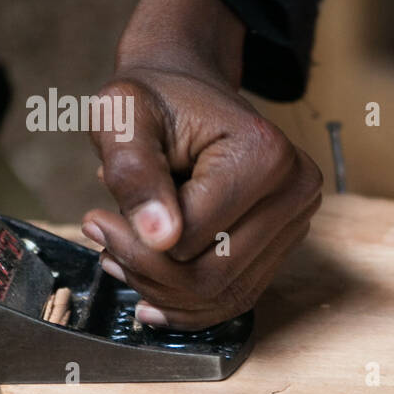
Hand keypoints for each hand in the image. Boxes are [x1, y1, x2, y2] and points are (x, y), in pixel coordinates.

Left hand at [81, 0, 321, 329]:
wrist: (189, 89)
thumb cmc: (155, 100)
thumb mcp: (124, 117)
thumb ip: (134, 171)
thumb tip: (159, 238)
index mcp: (266, 155)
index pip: (192, 239)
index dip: (133, 242)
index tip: (95, 218)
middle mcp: (297, 191)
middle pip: (214, 275)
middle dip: (148, 272)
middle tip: (105, 243)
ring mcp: (297, 221)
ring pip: (226, 295)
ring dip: (166, 292)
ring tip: (122, 259)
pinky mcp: (285, 243)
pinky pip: (238, 296)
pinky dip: (191, 303)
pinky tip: (152, 288)